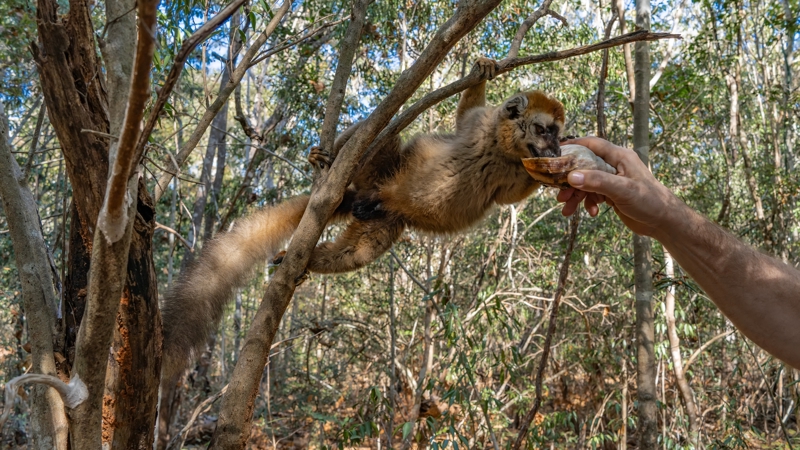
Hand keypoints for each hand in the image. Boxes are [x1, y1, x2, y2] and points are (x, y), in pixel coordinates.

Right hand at [556, 137, 680, 237]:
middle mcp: (615, 165)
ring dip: (576, 195)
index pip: (592, 144)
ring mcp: (613, 180)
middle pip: (585, 166)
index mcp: (619, 157)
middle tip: (559, 193)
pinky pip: (593, 194)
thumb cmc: (650, 201)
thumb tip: (571, 176)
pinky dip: (588, 203)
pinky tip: (592, 213)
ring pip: (586, 183)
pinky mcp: (613, 193)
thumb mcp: (622, 190)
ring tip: (568, 210)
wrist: (664, 222)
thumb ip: (597, 182)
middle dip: (570, 180)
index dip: (574, 146)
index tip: (555, 153)